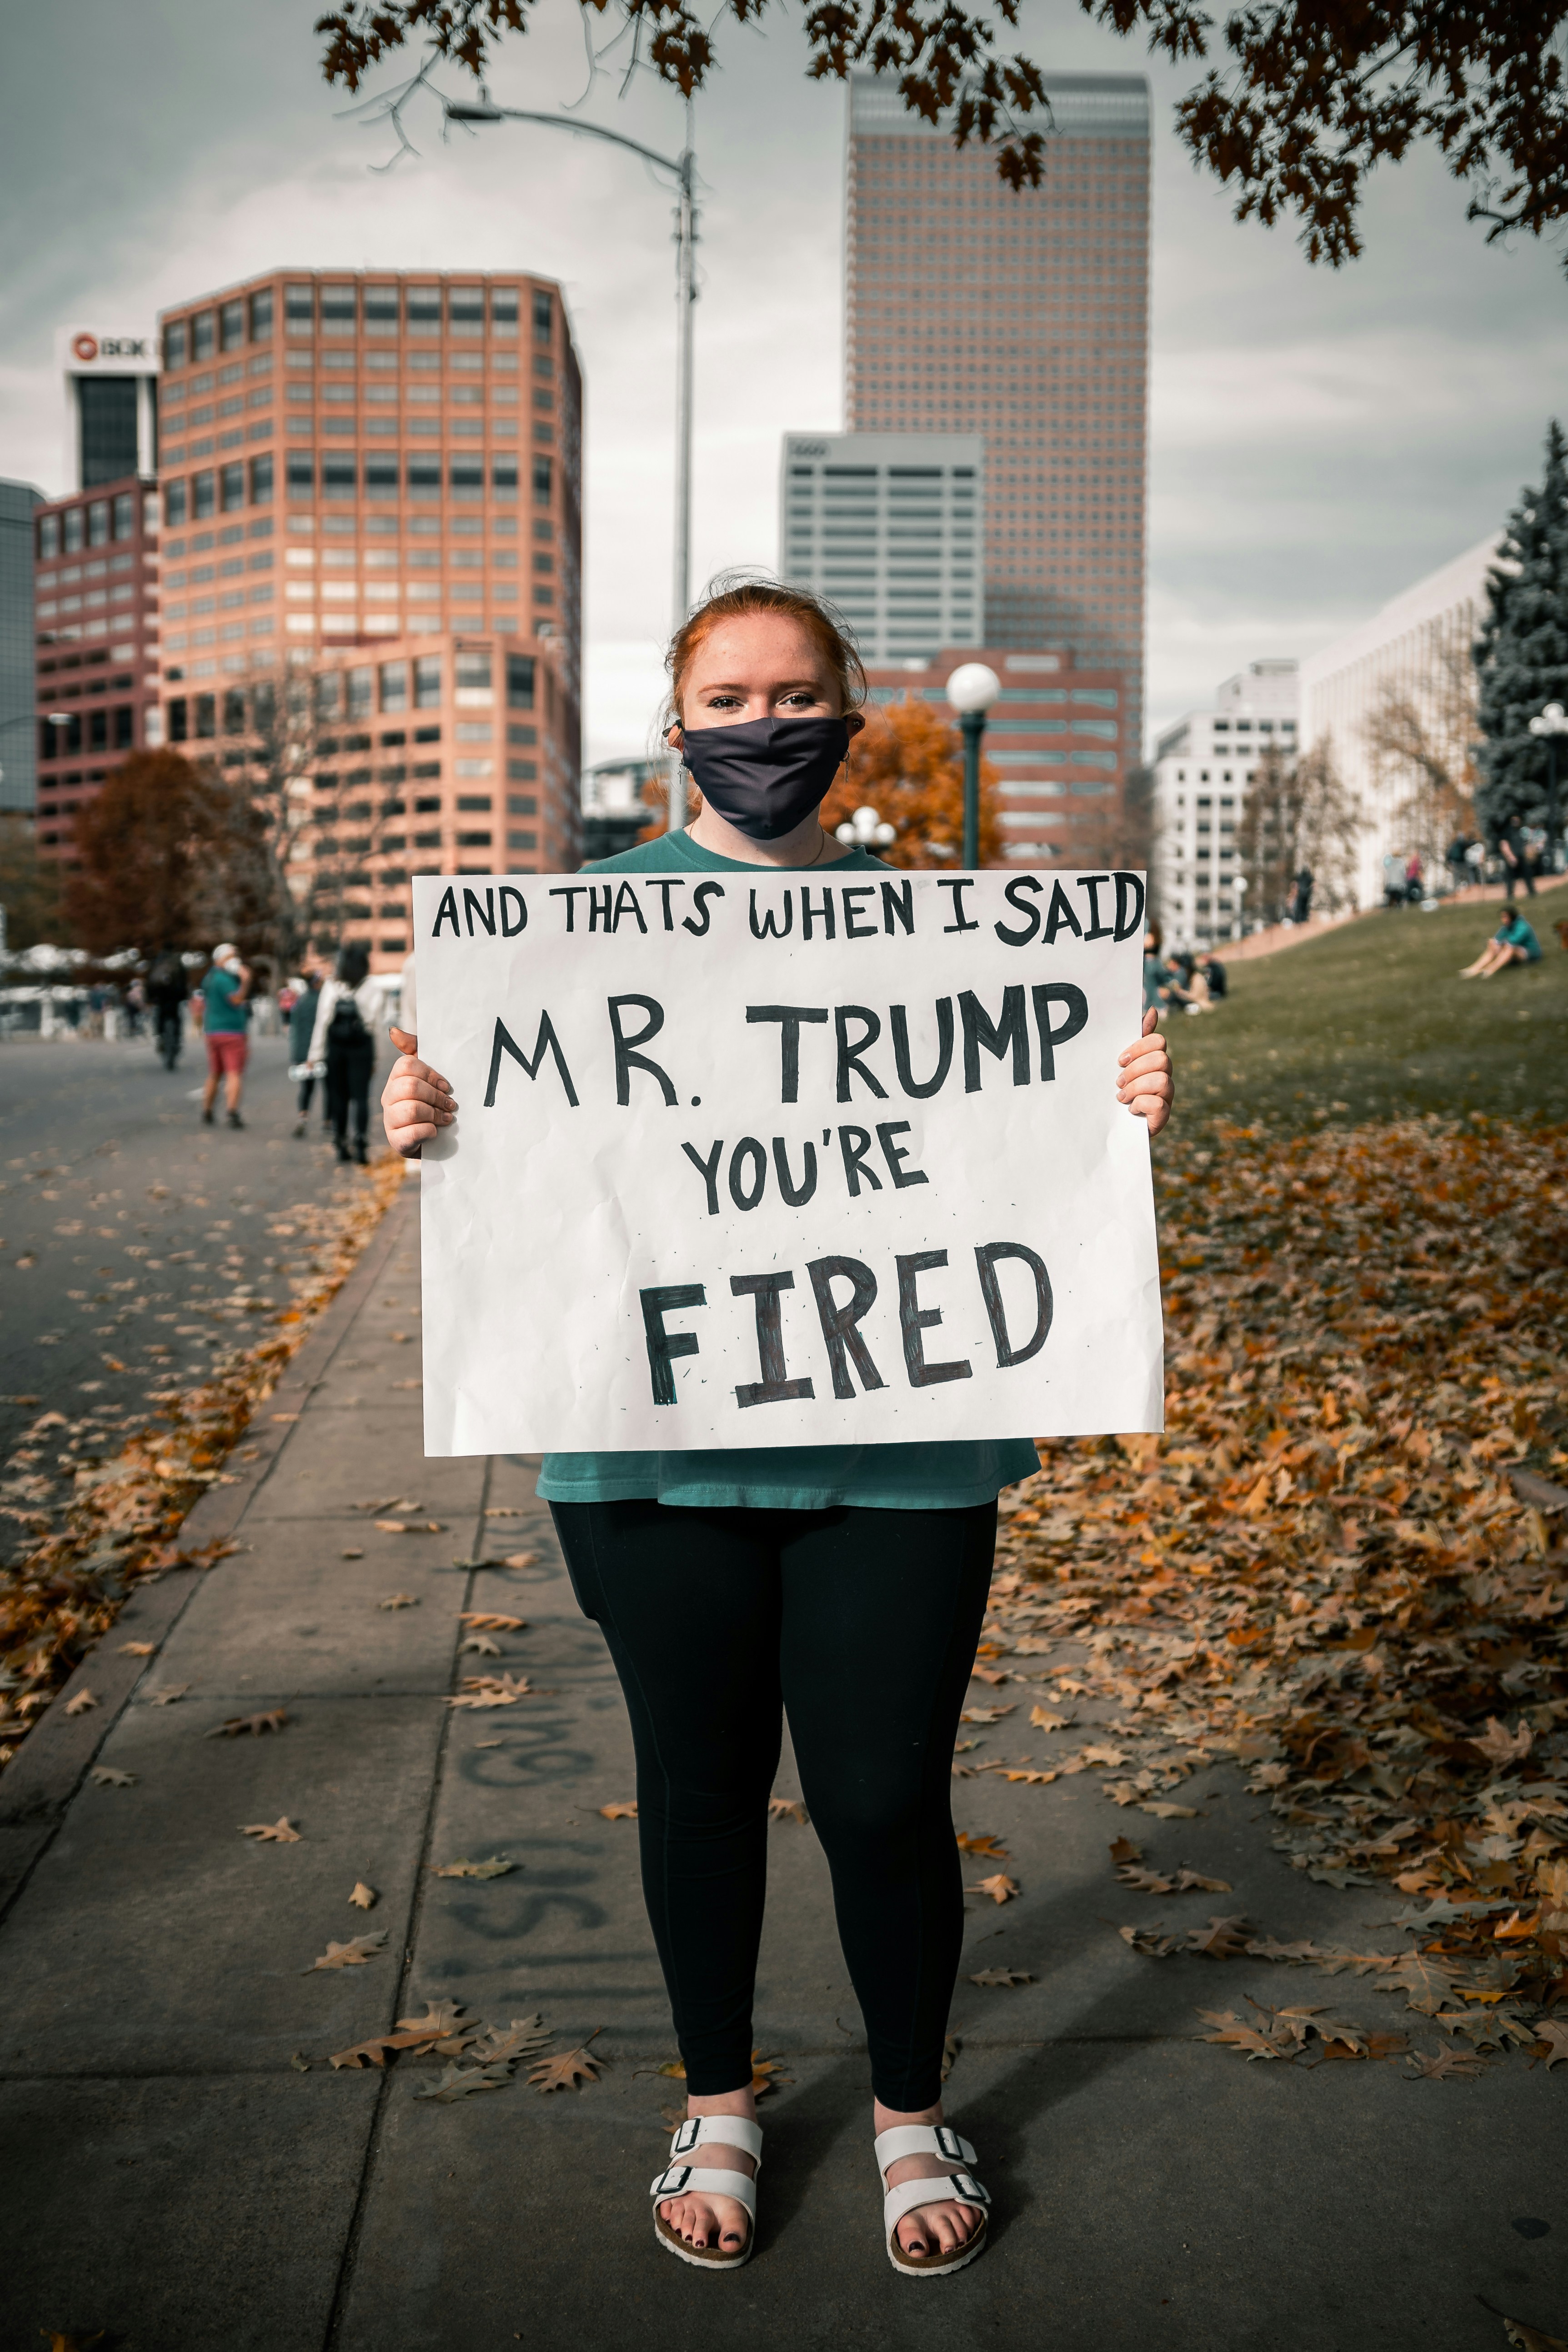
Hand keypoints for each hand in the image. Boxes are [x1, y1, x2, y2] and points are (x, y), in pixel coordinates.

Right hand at [381, 1026, 456, 1158]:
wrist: (440, 1139)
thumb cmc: (435, 1101)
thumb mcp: (430, 1074)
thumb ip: (416, 1049)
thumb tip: (393, 1032)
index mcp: (396, 1079)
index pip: (406, 1065)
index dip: (429, 1074)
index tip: (446, 1085)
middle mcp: (389, 1098)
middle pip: (410, 1086)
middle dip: (435, 1096)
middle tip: (450, 1104)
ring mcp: (390, 1120)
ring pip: (412, 1109)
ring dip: (435, 1114)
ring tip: (446, 1118)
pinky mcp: (397, 1142)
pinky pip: (412, 1133)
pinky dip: (429, 1131)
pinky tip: (436, 1132)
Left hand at [1117, 1007, 1173, 1137]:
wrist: (1109, 1125)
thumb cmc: (1115, 1089)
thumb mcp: (1121, 1062)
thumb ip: (1135, 1038)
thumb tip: (1152, 1010)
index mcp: (1154, 1060)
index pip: (1158, 1041)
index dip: (1139, 1047)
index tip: (1119, 1060)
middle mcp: (1164, 1076)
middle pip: (1162, 1059)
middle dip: (1136, 1069)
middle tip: (1119, 1081)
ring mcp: (1166, 1097)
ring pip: (1162, 1081)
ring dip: (1136, 1088)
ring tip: (1121, 1097)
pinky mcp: (1163, 1117)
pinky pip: (1159, 1105)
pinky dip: (1141, 1105)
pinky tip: (1131, 1109)